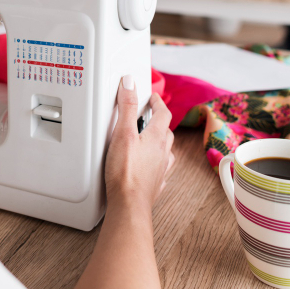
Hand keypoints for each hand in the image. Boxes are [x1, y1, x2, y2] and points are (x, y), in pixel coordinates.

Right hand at [105, 75, 174, 213]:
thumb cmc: (125, 172)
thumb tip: (130, 83)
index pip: (163, 113)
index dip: (158, 102)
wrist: (129, 204)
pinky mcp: (155, 184)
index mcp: (156, 138)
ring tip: (149, 139)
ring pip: (166, 151)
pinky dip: (157, 163)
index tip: (152, 97)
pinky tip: (150, 166)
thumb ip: (126, 107)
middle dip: (159, 121)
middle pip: (166, 132)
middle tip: (149, 116)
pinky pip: (161, 169)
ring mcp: (161, 170)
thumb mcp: (122, 133)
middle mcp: (163, 153)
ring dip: (160, 142)